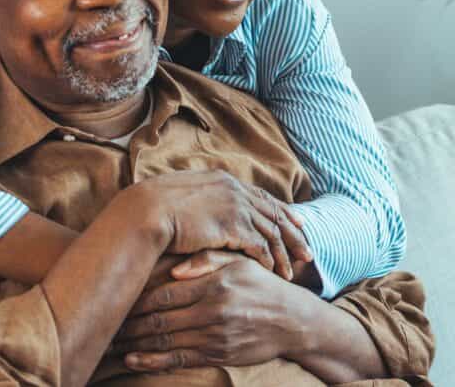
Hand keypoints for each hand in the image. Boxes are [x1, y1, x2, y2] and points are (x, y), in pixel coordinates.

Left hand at [112, 255, 316, 371]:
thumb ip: (207, 258)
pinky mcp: (218, 355)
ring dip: (134, 344)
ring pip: (165, 341)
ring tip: (111, 342)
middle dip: (128, 323)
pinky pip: (179, 359)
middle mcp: (213, 311)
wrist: (292, 321)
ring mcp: (215, 336)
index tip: (116, 297)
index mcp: (214, 284)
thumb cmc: (261, 285)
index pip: (165, 292)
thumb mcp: (240, 262)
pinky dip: (153, 361)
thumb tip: (173, 266)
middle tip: (104, 323)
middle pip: (158, 319)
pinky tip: (133, 360)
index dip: (136, 297)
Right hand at [133, 171, 311, 280]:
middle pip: (275, 213)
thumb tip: (201, 209)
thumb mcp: (182, 195)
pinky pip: (260, 246)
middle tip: (308, 251)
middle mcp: (235, 190)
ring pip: (271, 232)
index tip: (298, 222)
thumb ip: (200, 200)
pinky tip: (273, 273)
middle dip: (294, 234)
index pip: (262, 197)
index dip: (282, 211)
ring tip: (293, 272)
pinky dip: (269, 260)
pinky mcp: (233, 226)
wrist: (146, 212)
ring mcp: (236, 207)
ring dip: (284, 253)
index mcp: (225, 180)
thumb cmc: (154, 208)